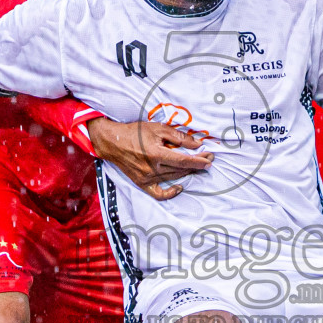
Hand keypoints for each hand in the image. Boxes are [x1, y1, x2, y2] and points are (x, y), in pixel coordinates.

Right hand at [86, 118, 212, 199]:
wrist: (112, 142)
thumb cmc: (135, 132)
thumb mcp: (158, 128)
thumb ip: (178, 136)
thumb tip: (196, 144)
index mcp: (156, 154)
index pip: (183, 160)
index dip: (199, 161)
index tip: (210, 159)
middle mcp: (152, 168)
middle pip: (181, 170)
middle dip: (197, 164)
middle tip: (208, 159)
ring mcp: (146, 178)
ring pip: (173, 178)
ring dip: (187, 173)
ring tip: (197, 166)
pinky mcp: (142, 183)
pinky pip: (158, 193)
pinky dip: (170, 193)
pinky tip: (179, 187)